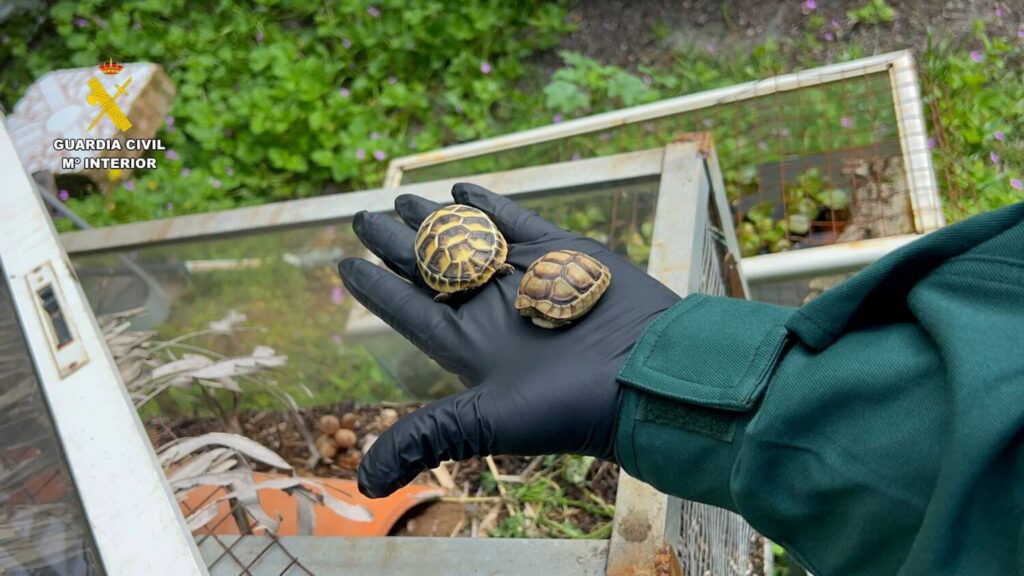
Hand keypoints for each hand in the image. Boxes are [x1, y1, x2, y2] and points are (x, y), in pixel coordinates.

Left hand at [338, 183, 679, 497]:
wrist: (646, 375)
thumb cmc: (569, 407)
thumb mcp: (485, 423)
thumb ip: (425, 439)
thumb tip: (365, 484)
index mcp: (469, 348)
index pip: (410, 312)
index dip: (376, 290)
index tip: (344, 265)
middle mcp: (493, 313)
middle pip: (432, 272)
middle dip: (397, 245)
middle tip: (363, 216)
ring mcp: (527, 281)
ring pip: (469, 243)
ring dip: (436, 222)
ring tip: (403, 200)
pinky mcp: (562, 255)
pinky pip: (518, 224)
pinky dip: (492, 207)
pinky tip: (463, 191)